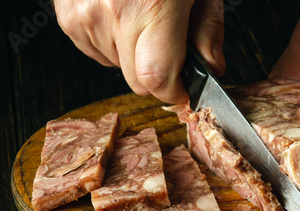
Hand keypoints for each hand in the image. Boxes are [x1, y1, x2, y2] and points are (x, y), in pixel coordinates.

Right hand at [54, 0, 224, 103]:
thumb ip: (208, 31)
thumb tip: (210, 70)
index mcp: (154, 6)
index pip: (156, 80)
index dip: (174, 92)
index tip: (184, 89)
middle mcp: (114, 13)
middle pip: (136, 81)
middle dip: (158, 75)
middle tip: (169, 47)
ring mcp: (84, 14)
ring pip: (116, 66)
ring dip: (133, 55)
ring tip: (143, 16)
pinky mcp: (67, 14)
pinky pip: (94, 49)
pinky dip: (111, 42)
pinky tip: (121, 13)